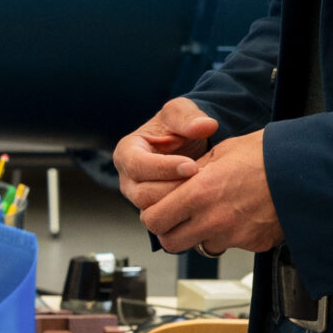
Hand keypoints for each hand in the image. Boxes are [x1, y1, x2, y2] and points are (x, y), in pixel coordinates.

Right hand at [114, 97, 219, 211]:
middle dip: (174, 189)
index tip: (191, 166)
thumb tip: (206, 126)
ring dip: (179, 203)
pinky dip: (184, 213)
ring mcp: (139, 197)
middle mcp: (127, 178)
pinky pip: (166, 220)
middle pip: (142, 194)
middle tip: (202, 181)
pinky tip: (203, 202)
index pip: (136, 165)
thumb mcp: (181, 112)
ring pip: (153, 211)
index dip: (163, 168)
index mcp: (126, 152)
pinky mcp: (154, 210)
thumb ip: (190, 117)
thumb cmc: (177, 126)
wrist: (184, 144)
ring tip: (203, 190)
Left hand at [139, 130, 281, 256]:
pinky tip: (241, 217)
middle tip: (178, 219)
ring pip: (201, 247)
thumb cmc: (266, 155)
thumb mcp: (221, 153)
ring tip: (213, 215)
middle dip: (170, 232)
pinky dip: (231, 236)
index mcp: (198, 193)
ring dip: (201, 236)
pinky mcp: (254, 245)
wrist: (307, 171)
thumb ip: (195, 172)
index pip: (154, 220)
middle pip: (170, 242)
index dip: (153, 216)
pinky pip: (231, 246)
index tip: (159, 209)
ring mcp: (234, 236)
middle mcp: (212, 220)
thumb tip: (179, 181)